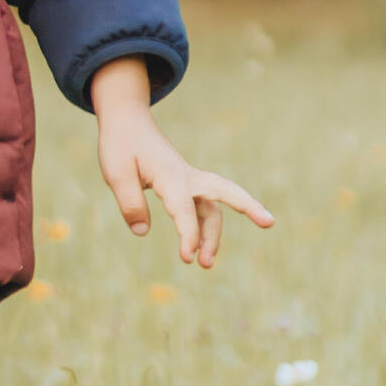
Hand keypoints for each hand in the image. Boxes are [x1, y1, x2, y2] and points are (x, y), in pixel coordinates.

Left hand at [89, 60, 271, 268]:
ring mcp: (188, 179)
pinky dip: (204, 227)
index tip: (186, 258)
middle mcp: (186, 176)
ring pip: (213, 206)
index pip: (184, 208)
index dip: (188, 234)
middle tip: (270, 223)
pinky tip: (199, 246)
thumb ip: (129, 202)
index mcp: (169, 174)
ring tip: (205, 264)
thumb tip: (142, 232)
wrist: (127, 120)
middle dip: (248, 206)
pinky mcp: (185, 184)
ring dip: (213, 234)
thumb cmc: (120, 144)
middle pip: (224, 192)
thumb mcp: (115, 172)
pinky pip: (203, 207)